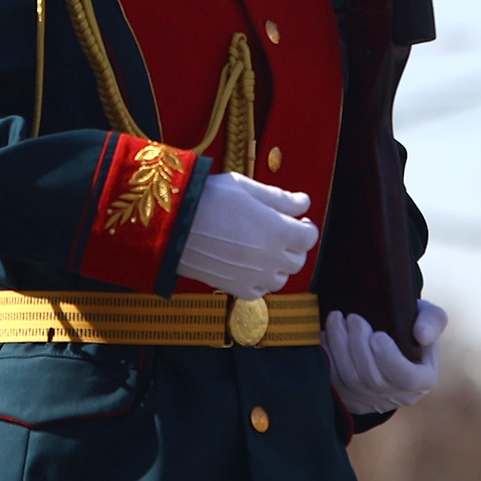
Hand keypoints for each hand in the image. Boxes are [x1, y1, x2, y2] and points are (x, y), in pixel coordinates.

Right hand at [176, 171, 316, 298]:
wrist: (171, 222)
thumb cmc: (207, 198)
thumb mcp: (246, 188)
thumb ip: (280, 198)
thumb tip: (303, 202)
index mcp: (276, 230)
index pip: (309, 237)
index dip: (306, 227)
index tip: (299, 220)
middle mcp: (268, 258)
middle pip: (297, 260)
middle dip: (294, 245)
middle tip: (281, 232)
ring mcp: (251, 276)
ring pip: (280, 279)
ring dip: (278, 265)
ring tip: (263, 248)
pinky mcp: (233, 287)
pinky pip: (258, 292)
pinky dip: (259, 281)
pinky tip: (249, 265)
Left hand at [323, 300, 446, 415]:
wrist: (387, 337)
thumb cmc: (410, 325)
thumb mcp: (428, 317)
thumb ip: (432, 321)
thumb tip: (421, 335)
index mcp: (422, 380)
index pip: (406, 379)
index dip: (389, 359)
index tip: (377, 335)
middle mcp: (397, 396)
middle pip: (372, 379)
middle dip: (358, 346)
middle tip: (352, 318)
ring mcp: (371, 401)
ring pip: (350, 380)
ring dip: (339, 347)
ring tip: (336, 319)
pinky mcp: (348, 398)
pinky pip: (333, 382)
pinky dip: (326, 357)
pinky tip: (325, 335)